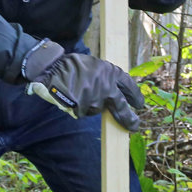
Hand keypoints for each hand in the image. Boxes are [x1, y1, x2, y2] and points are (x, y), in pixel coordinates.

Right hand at [24, 44, 145, 130]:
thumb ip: (107, 77)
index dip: (135, 96)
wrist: (53, 70)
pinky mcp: (85, 110)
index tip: (139, 105)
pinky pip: (86, 111)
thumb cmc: (73, 65)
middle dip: (129, 119)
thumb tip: (116, 90)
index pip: (129, 86)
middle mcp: (107, 88)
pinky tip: (74, 97)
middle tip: (134, 125)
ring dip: (93, 104)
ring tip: (81, 92)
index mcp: (111, 73)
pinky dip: (81, 107)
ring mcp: (96, 100)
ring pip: (99, 108)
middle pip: (122, 107)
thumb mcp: (95, 65)